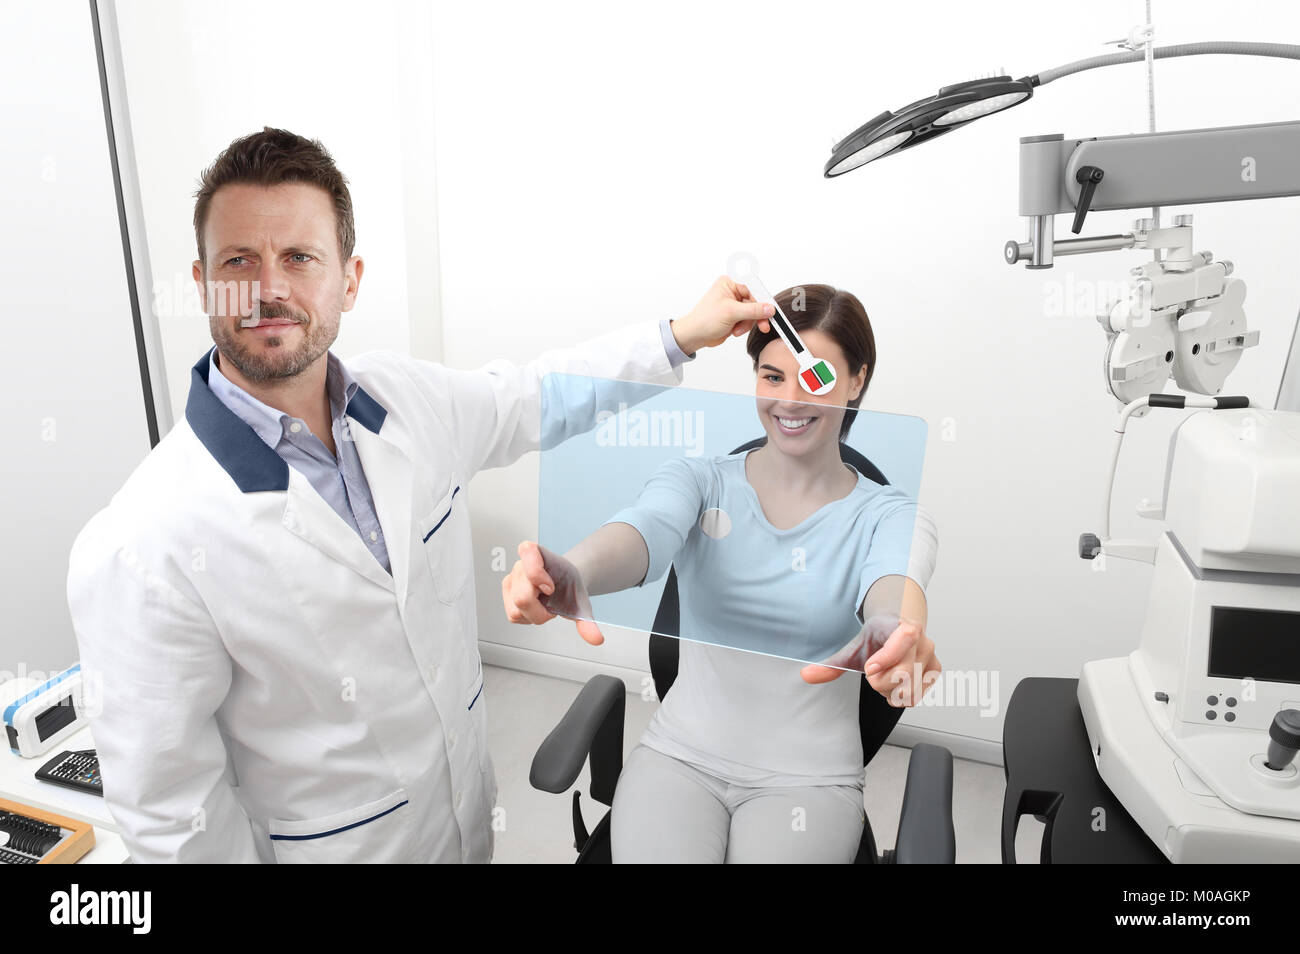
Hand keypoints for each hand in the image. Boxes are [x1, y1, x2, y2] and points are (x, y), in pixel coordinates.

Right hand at [501, 541, 604, 644]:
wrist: (566, 583)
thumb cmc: (570, 586)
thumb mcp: (581, 601)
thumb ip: (586, 620)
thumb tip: (596, 639)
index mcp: (537, 553)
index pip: (527, 552)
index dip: (536, 574)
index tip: (550, 587)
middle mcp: (520, 564)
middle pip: (522, 597)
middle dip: (541, 610)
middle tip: (553, 604)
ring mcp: (511, 579)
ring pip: (516, 610)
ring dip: (535, 615)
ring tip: (545, 605)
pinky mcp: (507, 593)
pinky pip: (514, 616)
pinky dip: (528, 618)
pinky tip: (537, 608)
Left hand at [669, 276, 773, 354]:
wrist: (695, 336)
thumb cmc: (705, 320)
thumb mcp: (731, 313)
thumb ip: (753, 310)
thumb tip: (770, 308)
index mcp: (729, 283)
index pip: (753, 288)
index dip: (763, 300)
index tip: (771, 310)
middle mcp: (732, 291)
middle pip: (755, 301)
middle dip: (756, 315)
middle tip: (764, 325)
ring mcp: (734, 304)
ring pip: (753, 312)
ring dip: (748, 323)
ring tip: (737, 330)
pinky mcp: (735, 315)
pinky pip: (749, 320)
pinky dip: (744, 327)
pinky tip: (735, 331)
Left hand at [800, 614, 940, 706]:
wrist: (898, 627)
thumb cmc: (877, 637)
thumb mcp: (854, 647)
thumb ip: (833, 664)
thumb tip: (806, 676)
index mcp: (902, 628)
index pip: (904, 639)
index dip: (887, 657)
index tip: (869, 668)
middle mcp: (921, 641)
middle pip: (903, 675)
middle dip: (881, 682)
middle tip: (872, 675)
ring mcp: (931, 656)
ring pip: (911, 690)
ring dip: (891, 692)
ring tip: (884, 679)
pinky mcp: (934, 670)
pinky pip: (918, 696)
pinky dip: (902, 696)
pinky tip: (895, 684)